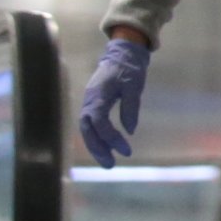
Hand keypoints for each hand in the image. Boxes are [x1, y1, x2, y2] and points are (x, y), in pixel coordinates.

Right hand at [78, 33, 151, 168]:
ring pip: (87, 129)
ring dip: (96, 146)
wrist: (121, 54)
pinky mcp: (92, 105)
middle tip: (111, 165)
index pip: (100, 123)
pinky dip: (96, 138)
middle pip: (87, 130)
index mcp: (98, 96)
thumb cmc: (129, 69)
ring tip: (108, 162)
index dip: (111, 138)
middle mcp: (89, 101)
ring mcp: (88, 103)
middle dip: (97, 149)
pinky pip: (90, 125)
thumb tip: (130, 130)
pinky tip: (106, 148)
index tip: (126, 150)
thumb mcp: (134, 86)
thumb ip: (130, 107)